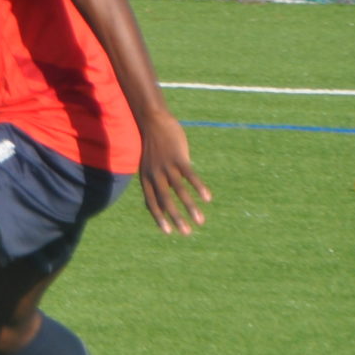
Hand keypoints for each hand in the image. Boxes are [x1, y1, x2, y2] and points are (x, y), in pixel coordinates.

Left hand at [136, 109, 211, 234]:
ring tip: (200, 221)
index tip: (168, 231)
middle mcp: (155, 175)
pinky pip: (190, 175)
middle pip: (165, 200)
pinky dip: (198, 187)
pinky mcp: (178, 158)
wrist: (152, 121)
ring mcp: (166, 166)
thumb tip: (162, 202)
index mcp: (146, 178)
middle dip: (175, 218)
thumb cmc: (153, 145)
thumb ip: (155, 182)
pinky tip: (207, 198)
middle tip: (186, 233)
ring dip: (190, 207)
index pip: (152, 202)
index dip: (159, 217)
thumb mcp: (149, 165)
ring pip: (179, 191)